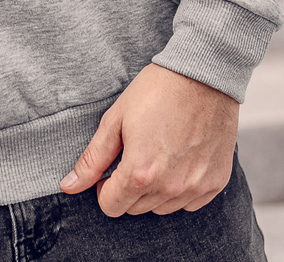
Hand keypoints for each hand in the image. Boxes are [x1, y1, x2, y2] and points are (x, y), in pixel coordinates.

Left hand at [59, 63, 238, 215]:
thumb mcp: (115, 119)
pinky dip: (181, 188)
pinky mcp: (215, 183)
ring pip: (162, 208)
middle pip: (135, 209)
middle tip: (135, 153)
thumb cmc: (156, 91)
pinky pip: (189, 203)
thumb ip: (92, 159)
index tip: (112, 166)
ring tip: (158, 152)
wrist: (202, 74)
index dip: (105, 187)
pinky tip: (180, 158)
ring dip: (154, 189)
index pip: (111, 206)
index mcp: (140, 173)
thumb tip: (68, 186)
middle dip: (128, 187)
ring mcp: (195, 187)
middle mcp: (169, 187)